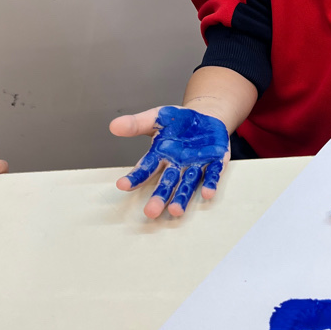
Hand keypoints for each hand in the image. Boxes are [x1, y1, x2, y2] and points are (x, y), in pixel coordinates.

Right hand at [110, 105, 229, 217]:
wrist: (206, 118)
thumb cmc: (178, 122)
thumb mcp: (157, 117)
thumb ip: (137, 123)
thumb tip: (113, 126)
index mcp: (161, 155)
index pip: (146, 168)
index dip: (135, 177)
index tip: (122, 185)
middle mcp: (177, 165)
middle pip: (166, 183)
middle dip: (159, 197)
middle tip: (151, 212)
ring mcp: (197, 166)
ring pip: (188, 184)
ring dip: (182, 198)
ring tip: (175, 211)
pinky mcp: (216, 162)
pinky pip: (213, 174)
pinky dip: (209, 184)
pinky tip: (207, 194)